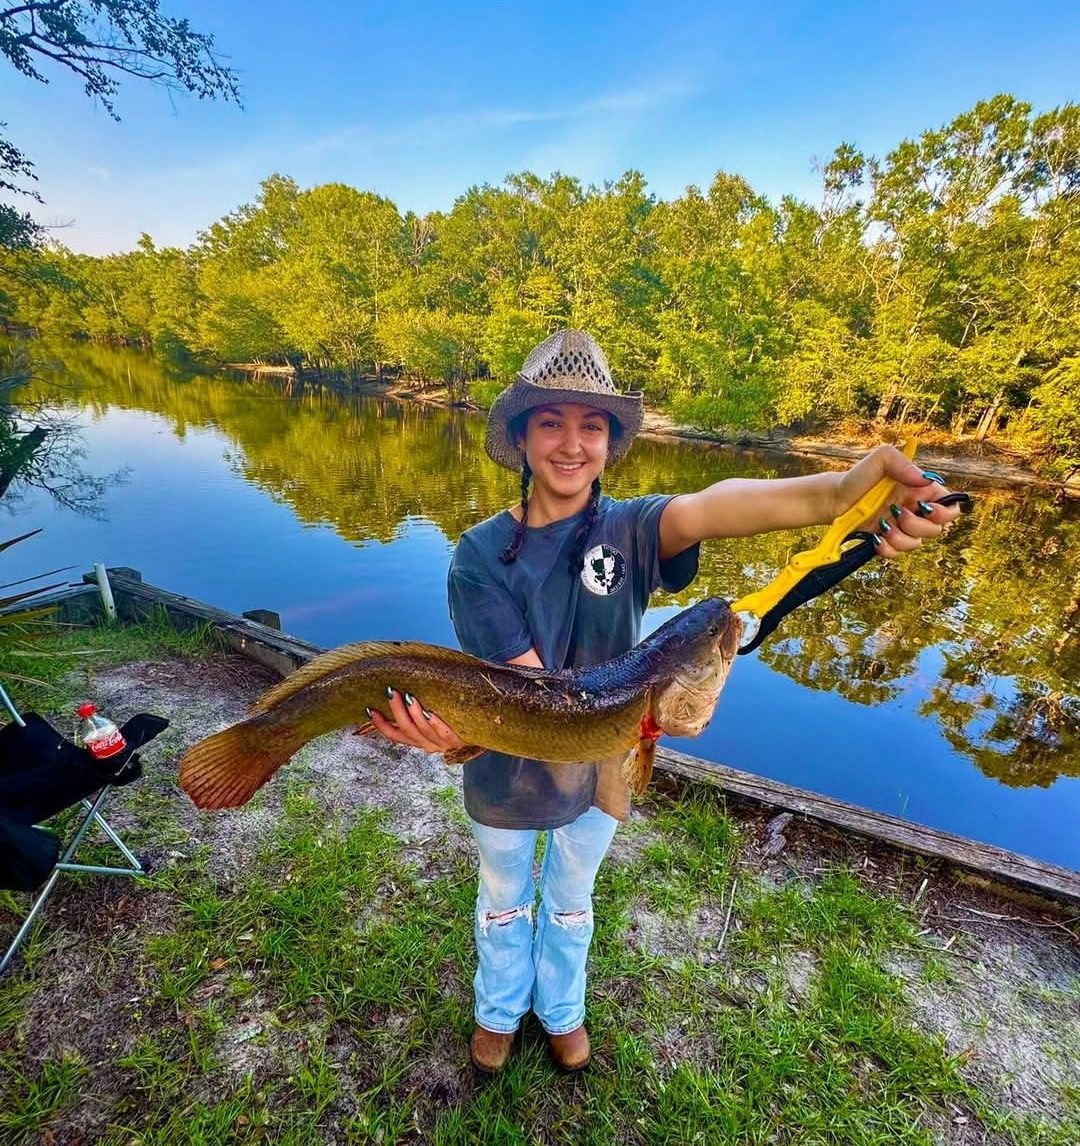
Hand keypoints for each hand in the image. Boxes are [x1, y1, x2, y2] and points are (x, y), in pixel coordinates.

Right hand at [362, 688, 466, 754]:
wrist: (484, 730)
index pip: (395, 736)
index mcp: (418, 741)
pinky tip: (429, 712)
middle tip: (392, 692)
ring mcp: (442, 745)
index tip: (370, 710)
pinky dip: (435, 723)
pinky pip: (444, 733)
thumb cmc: (452, 720)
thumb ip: (415, 711)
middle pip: (407, 730)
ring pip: (422, 732)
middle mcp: (427, 745)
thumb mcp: (431, 720)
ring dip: (414, 714)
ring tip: (409, 697)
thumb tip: (398, 690)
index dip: (381, 725)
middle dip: (397, 711)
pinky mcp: (457, 741)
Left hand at [834, 445, 962, 560]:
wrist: (834, 498)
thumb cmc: (858, 476)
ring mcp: (902, 527)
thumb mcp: (880, 458)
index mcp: (921, 491)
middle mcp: (915, 510)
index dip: (945, 512)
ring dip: (901, 538)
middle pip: (936, 529)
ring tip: (883, 526)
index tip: (926, 508)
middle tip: (897, 513)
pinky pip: (898, 553)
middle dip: (918, 525)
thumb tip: (924, 479)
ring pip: (917, 543)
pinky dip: (888, 549)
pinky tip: (876, 538)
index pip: (950, 506)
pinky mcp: (888, 540)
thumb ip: (902, 462)